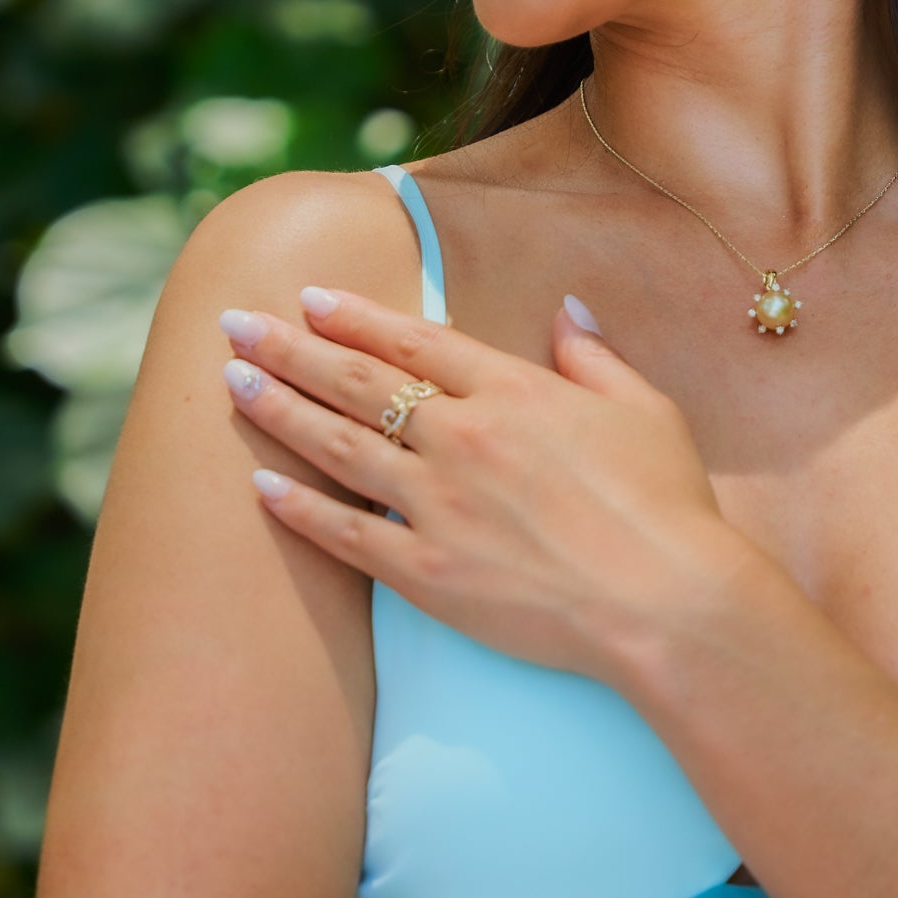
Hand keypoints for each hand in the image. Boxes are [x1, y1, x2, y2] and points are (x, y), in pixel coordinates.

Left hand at [218, 287, 747, 687]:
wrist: (663, 601)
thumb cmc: (667, 504)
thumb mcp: (646, 409)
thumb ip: (595, 356)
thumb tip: (567, 309)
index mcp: (514, 392)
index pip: (415, 341)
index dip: (356, 316)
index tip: (309, 297)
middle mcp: (464, 437)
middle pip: (358, 381)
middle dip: (290, 347)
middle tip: (235, 323)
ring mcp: (438, 504)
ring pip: (338, 445)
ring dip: (278, 409)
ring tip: (230, 382)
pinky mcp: (426, 572)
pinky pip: (346, 533)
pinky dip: (298, 508)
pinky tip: (257, 485)